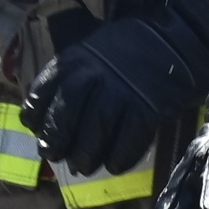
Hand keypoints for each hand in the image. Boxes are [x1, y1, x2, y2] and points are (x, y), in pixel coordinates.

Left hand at [28, 8, 208, 178]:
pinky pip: (129, 142)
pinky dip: (118, 159)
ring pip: (95, 132)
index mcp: (76, 59)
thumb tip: (41, 120)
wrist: (173, 42)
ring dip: (85, 155)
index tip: (35, 130)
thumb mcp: (89, 54)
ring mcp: (123, 92)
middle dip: (56, 140)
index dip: (36, 115)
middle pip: (66, 115)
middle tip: (54, 156)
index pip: (44, 90)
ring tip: (82, 166)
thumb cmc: (125, 54)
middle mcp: (95, 74)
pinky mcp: (148, 109)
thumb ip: (67, 81)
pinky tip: (112, 165)